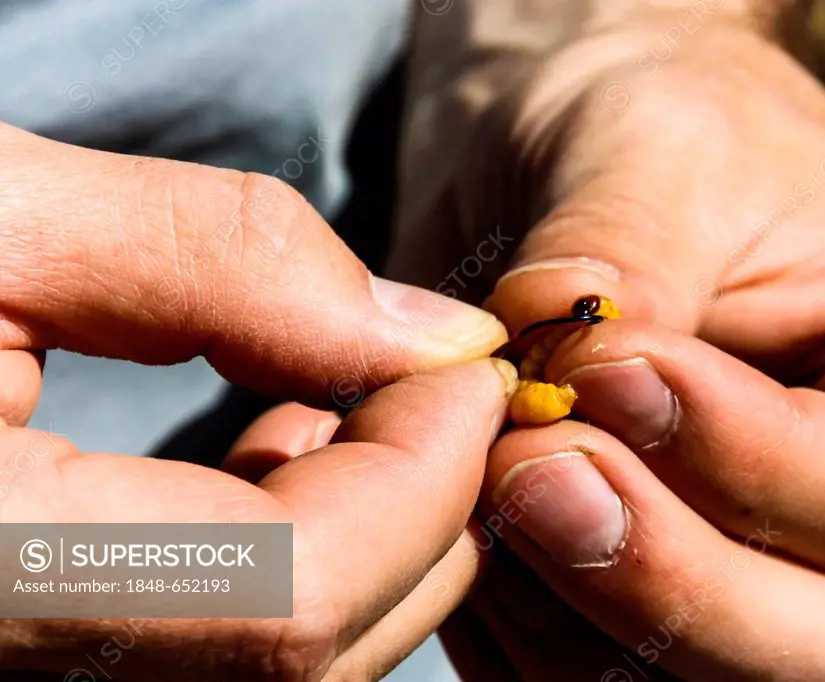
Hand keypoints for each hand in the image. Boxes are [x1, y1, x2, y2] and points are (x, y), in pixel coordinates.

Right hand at [0, 122, 512, 680]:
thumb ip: (222, 264)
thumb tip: (426, 332)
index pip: (296, 597)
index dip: (424, 478)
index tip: (468, 366)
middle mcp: (5, 662)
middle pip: (313, 651)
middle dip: (419, 508)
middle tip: (432, 379)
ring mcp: (26, 664)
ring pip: (282, 654)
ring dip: (365, 527)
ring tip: (348, 396)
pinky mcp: (33, 636)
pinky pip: (218, 632)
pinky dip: (291, 544)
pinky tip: (278, 441)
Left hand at [416, 14, 824, 681]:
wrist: (586, 163)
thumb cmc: (667, 131)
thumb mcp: (664, 151)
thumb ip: (629, 265)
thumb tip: (564, 377)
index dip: (747, 457)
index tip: (607, 369)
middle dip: (665, 576)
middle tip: (532, 465)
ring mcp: (768, 584)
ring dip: (567, 604)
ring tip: (483, 465)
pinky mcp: (646, 609)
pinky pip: (579, 679)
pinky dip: (509, 622)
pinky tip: (462, 507)